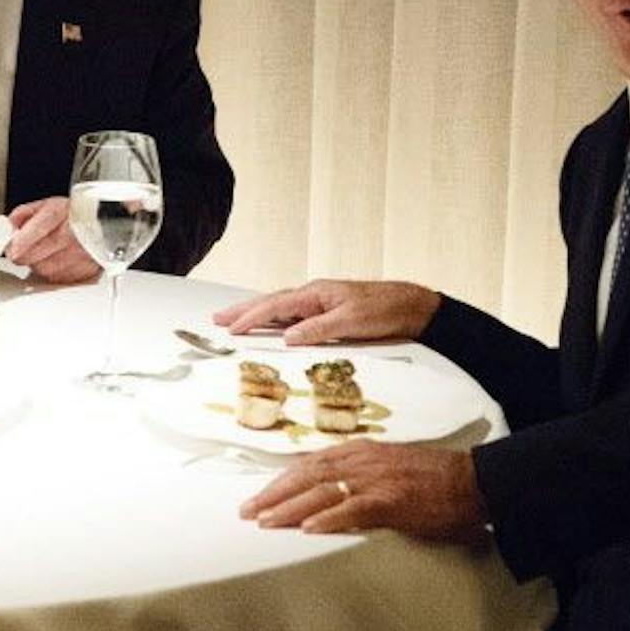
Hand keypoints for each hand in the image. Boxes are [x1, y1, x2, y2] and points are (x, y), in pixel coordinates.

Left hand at [6, 197, 100, 283]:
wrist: (106, 223)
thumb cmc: (76, 214)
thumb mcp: (47, 205)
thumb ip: (22, 214)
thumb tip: (9, 228)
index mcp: (59, 214)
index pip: (31, 235)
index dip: (18, 244)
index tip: (12, 248)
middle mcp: (71, 236)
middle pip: (34, 258)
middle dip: (25, 255)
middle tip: (26, 249)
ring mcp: (80, 256)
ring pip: (45, 271)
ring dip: (40, 264)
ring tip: (48, 251)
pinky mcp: (86, 271)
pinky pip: (59, 278)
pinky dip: (55, 271)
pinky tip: (60, 259)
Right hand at [211, 279, 438, 343]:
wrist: (410, 306)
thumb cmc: (385, 310)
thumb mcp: (350, 322)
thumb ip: (317, 329)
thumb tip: (288, 337)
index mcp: (316, 293)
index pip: (275, 306)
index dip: (251, 317)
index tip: (231, 328)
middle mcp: (314, 295)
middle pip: (271, 302)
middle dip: (243, 310)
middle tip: (219, 318)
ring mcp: (320, 302)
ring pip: (280, 308)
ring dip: (256, 314)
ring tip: (234, 320)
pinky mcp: (327, 312)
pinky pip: (293, 315)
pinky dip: (275, 319)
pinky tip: (270, 326)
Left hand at [240, 440, 488, 541]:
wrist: (471, 481)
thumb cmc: (431, 478)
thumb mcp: (387, 466)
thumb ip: (358, 473)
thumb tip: (328, 490)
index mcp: (360, 451)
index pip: (309, 464)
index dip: (281, 480)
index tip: (259, 495)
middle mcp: (361, 460)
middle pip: (306, 475)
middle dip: (274, 494)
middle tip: (247, 511)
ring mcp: (375, 479)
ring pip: (321, 491)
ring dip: (289, 507)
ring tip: (265, 521)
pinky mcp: (390, 500)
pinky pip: (352, 509)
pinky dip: (328, 518)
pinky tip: (307, 529)